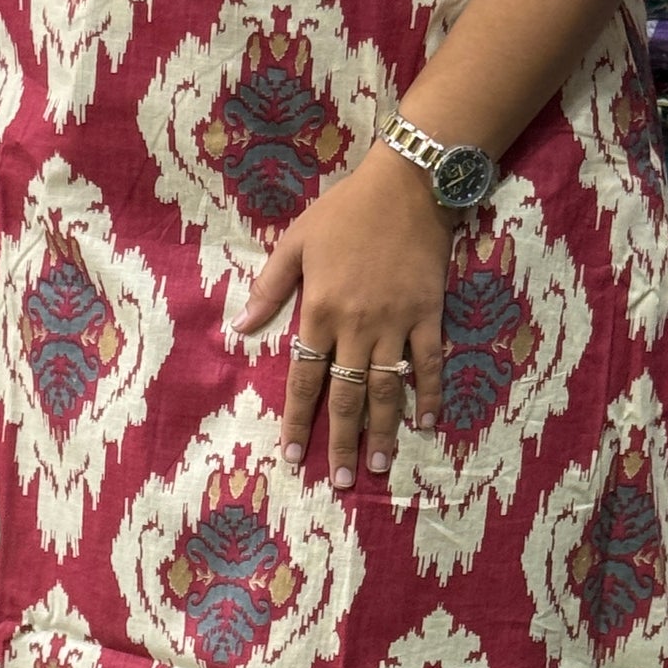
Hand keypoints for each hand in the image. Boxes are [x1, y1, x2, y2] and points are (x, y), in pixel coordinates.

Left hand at [238, 152, 452, 488]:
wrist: (407, 186)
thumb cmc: (345, 211)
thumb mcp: (295, 242)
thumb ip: (269, 288)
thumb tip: (239, 328)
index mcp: (319, 310)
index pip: (304, 378)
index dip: (298, 420)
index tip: (293, 456)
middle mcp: (357, 326)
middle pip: (347, 395)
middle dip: (342, 441)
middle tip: (341, 480)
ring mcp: (396, 324)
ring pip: (387, 389)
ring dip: (383, 431)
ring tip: (378, 466)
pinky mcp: (428, 315)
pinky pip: (428, 363)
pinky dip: (427, 393)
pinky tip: (425, 423)